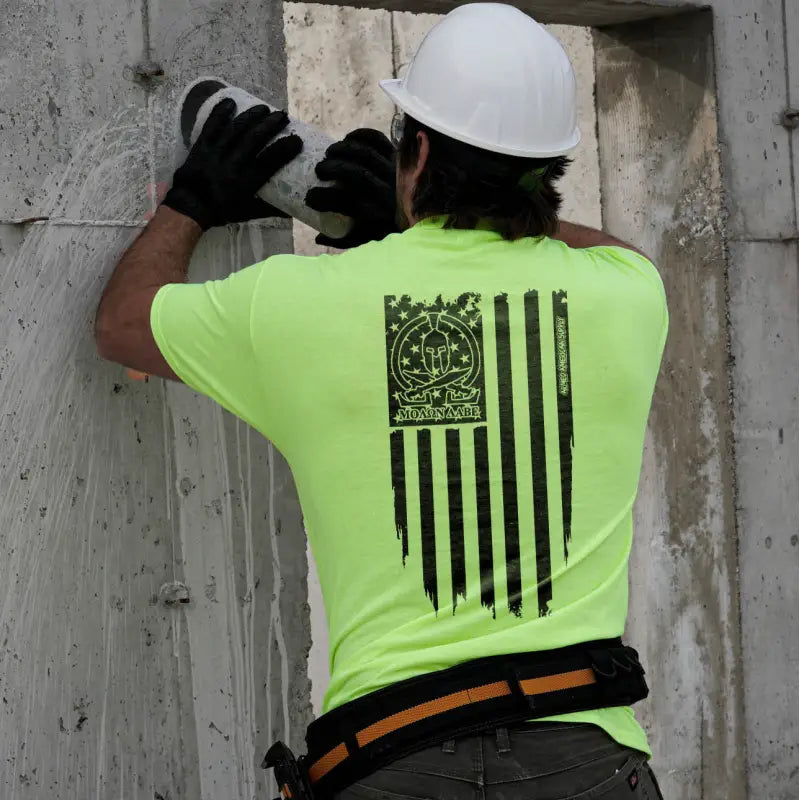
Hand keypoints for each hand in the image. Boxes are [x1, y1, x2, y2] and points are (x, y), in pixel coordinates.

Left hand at [164, 99, 302, 229]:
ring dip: (250, 116)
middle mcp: (231, 166)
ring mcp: (215, 154)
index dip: (283, 150)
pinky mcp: (202, 146)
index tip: (296, 140)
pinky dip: (220, 113)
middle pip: (252, 140)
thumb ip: (270, 209)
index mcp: (244, 183)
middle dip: (269, 126)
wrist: (190, 206)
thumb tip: (291, 209)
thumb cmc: (222, 210)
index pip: (267, 163)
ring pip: (234, 130)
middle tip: (282, 116)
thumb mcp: (248, 212)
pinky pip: (211, 126)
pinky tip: (230, 102)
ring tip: (264, 108)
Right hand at [305, 128, 398, 248]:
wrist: (423, 215)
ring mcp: (395, 172)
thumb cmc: (389, 228)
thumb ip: (344, 240)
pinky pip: (379, 140)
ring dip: (343, 150)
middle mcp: (388, 192)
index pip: (347, 204)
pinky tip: (347, 139)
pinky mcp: (398, 156)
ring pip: (366, 154)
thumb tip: (318, 238)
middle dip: (333, 169)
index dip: (324, 198)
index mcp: (378, 215)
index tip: (310, 197)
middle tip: (319, 170)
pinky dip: (361, 135)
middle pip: (357, 174)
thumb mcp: (368, 240)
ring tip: (328, 153)